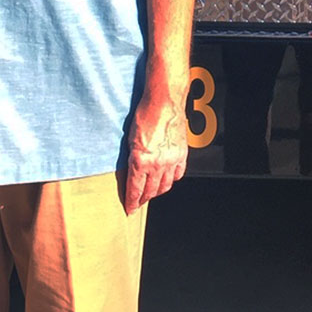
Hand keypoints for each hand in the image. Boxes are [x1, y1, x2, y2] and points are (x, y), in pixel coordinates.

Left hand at [124, 92, 188, 212]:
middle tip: (139, 202)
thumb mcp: (130, 139)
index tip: (130, 209)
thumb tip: (132, 171)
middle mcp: (157, 164)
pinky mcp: (182, 154)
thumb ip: (132, 158)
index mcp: (141, 161)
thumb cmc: (145, 115)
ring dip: (157, 191)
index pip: (135, 190)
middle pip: (150, 191)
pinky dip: (171, 179)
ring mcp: (171, 160)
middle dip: (143, 199)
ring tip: (152, 192)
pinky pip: (178, 175)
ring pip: (165, 186)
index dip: (132, 202)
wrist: (164, 101)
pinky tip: (166, 178)